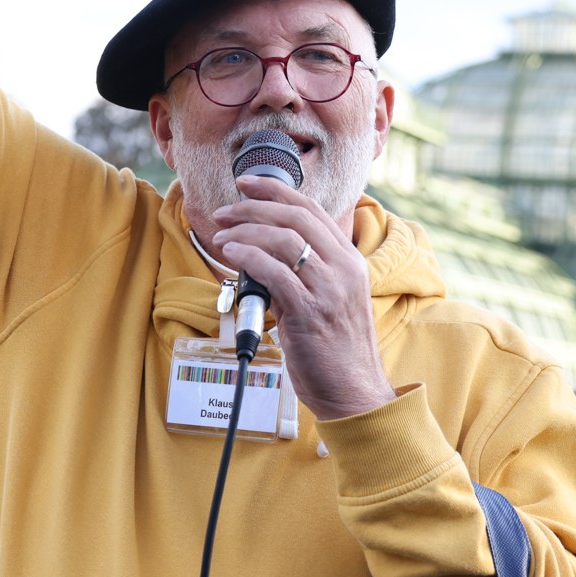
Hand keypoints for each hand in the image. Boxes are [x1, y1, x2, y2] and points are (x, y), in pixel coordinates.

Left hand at [209, 175, 396, 420]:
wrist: (354, 392)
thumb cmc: (335, 349)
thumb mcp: (328, 299)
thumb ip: (302, 273)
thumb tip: (260, 254)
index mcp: (350, 260)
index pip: (312, 210)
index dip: (276, 191)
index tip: (246, 183)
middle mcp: (344, 269)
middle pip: (295, 217)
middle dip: (253, 207)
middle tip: (224, 211)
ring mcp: (329, 289)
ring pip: (283, 240)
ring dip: (244, 232)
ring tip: (221, 237)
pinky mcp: (310, 312)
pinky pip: (274, 272)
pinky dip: (248, 257)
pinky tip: (230, 255)